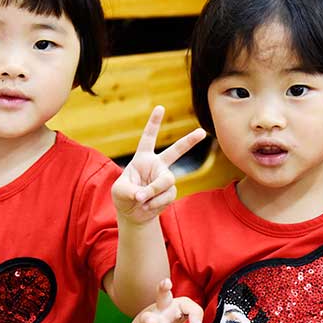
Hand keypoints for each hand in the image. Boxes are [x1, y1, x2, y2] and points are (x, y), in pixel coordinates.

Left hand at [113, 106, 205, 224]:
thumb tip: (145, 195)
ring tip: (141, 201)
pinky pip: (166, 195)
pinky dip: (155, 203)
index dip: (154, 123)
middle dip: (190, 141)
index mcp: (143, 158)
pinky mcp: (170, 192)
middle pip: (176, 151)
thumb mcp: (119, 191)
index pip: (149, 137)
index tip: (160, 108)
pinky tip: (147, 206)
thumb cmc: (123, 197)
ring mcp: (165, 178)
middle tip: (202, 132)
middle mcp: (157, 165)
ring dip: (153, 192)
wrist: (133, 214)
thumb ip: (131, 191)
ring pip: (166, 180)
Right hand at [133, 278, 203, 322]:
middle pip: (148, 320)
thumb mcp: (185, 308)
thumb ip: (196, 313)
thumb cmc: (171, 314)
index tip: (167, 282)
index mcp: (163, 305)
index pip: (162, 295)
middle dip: (149, 321)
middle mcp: (153, 319)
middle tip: (148, 321)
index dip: (163, 288)